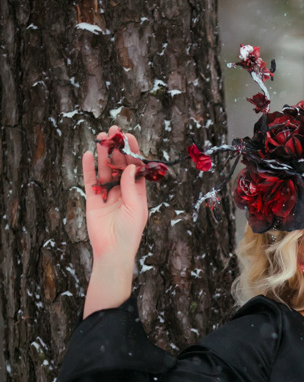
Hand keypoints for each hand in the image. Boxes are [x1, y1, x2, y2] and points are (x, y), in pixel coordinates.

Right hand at [82, 126, 148, 261]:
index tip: (129, 136)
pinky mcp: (93, 200)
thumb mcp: (135, 208)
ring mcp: (107, 194)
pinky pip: (90, 181)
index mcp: (138, 192)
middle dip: (117, 148)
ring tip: (100, 137)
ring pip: (104, 169)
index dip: (133, 152)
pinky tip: (86, 154)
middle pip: (120, 165)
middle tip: (113, 131)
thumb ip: (132, 187)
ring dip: (102, 153)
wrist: (112, 250)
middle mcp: (123, 190)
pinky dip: (88, 168)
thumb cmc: (130, 232)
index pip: (136, 168)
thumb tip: (132, 166)